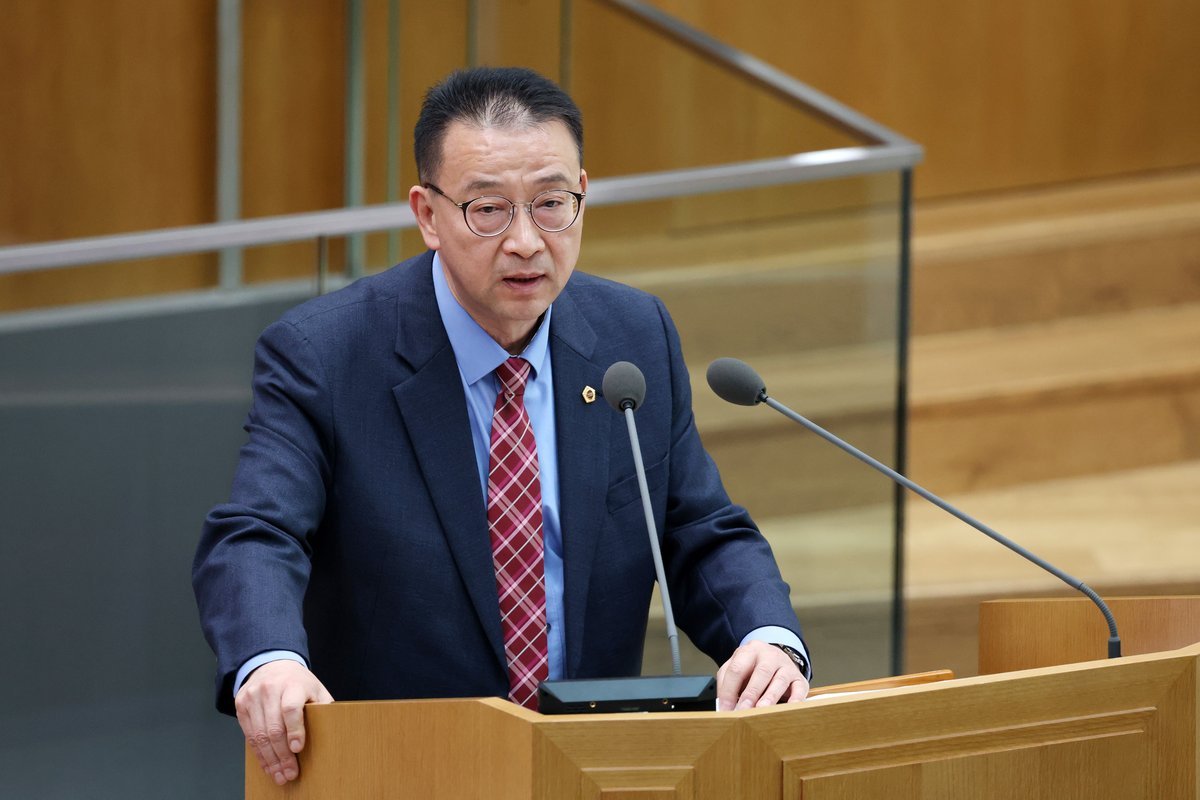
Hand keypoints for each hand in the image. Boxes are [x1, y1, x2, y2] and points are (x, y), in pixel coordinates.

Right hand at [235, 660, 333, 784]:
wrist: (271, 665)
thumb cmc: (298, 682)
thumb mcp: (315, 689)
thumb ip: (322, 707)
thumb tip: (334, 731)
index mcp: (292, 684)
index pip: (291, 708)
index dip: (295, 730)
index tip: (298, 748)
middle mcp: (270, 689)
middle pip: (274, 727)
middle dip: (282, 755)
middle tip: (290, 772)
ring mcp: (253, 697)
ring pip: (259, 735)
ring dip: (269, 759)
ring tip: (279, 774)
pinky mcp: (241, 705)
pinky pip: (249, 735)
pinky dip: (258, 753)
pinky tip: (267, 764)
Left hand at [715, 640, 808, 710]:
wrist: (775, 658)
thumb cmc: (752, 668)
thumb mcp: (737, 668)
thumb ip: (727, 684)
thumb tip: (724, 707)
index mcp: (749, 651)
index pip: (737, 669)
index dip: (729, 690)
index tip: (725, 709)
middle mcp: (769, 655)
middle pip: (760, 673)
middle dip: (750, 694)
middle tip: (742, 711)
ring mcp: (786, 666)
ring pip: (780, 680)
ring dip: (770, 697)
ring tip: (761, 710)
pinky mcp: (799, 678)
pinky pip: (800, 688)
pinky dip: (796, 699)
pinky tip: (789, 708)